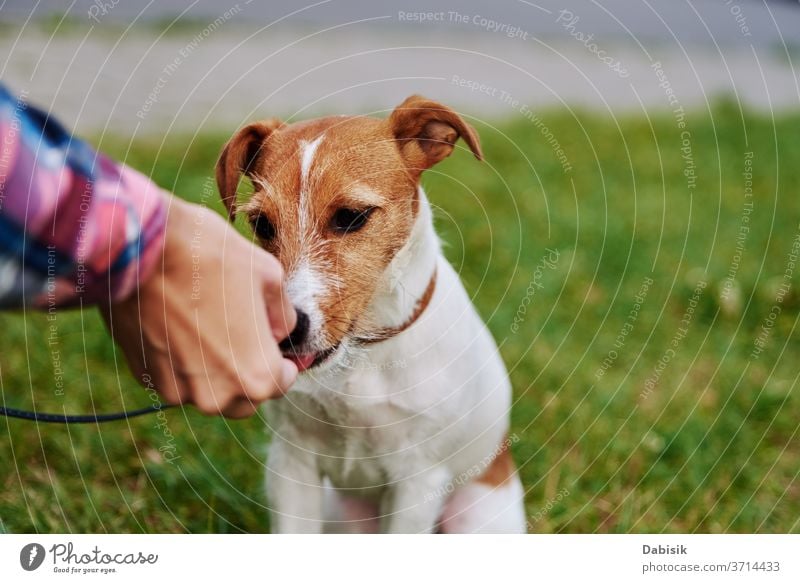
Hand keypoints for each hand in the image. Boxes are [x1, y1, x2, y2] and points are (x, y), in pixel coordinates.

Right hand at [101, 197, 297, 417]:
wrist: (137, 247)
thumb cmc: (208, 256)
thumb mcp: (267, 275)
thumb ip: (283, 315)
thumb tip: (282, 332)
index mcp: (255, 376)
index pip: (283, 382)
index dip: (285, 361)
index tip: (277, 342)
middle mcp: (215, 395)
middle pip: (244, 398)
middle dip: (250, 373)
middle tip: (246, 335)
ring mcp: (175, 389)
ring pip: (207, 391)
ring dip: (214, 369)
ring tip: (208, 323)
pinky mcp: (144, 375)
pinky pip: (175, 377)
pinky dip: (182, 360)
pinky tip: (179, 323)